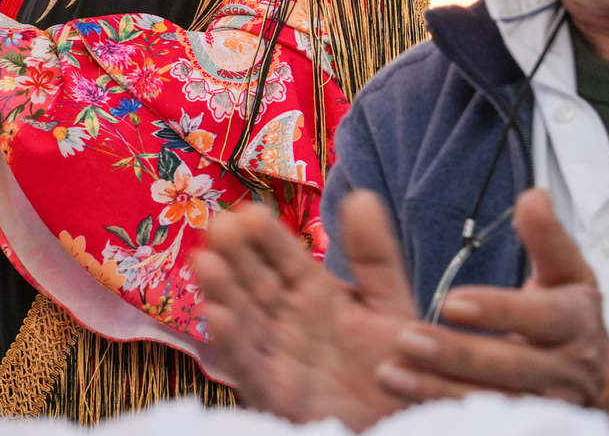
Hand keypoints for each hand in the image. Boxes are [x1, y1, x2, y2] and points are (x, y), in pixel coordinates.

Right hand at [194, 191, 420, 430]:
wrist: (402, 418)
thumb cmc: (396, 361)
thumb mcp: (389, 302)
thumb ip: (374, 254)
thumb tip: (361, 195)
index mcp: (313, 293)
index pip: (284, 257)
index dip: (266, 236)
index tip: (248, 210)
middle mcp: (288, 320)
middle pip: (255, 283)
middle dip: (235, 256)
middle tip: (216, 225)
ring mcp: (278, 356)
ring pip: (245, 319)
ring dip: (224, 292)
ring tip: (206, 261)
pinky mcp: (276, 394)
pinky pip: (251, 367)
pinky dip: (233, 344)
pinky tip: (219, 316)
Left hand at [376, 189, 608, 424]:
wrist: (598, 382)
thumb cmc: (569, 318)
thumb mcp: (567, 274)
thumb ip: (547, 238)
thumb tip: (532, 197)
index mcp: (572, 321)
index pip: (540, 317)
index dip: (498, 311)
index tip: (452, 301)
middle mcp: (565, 368)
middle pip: (512, 367)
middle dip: (457, 355)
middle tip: (406, 338)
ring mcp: (549, 406)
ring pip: (495, 402)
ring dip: (440, 390)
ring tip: (391, 373)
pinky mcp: (531, 427)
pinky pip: (490, 426)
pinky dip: (450, 417)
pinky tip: (412, 408)